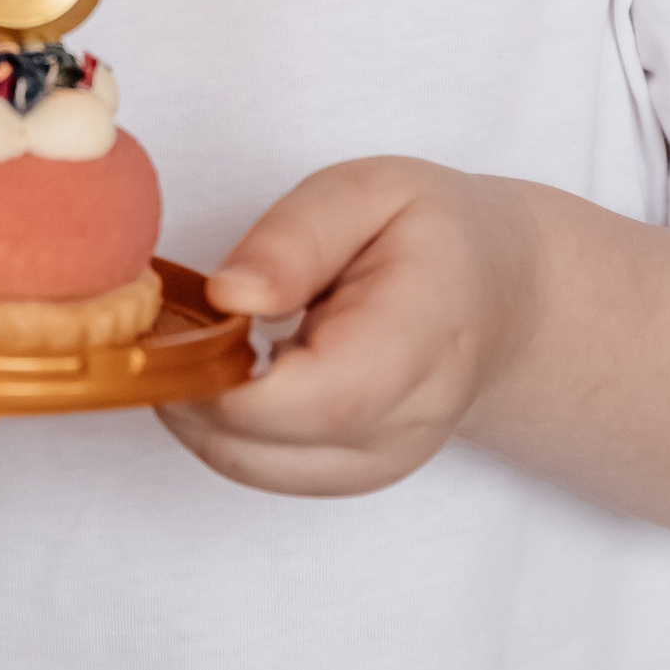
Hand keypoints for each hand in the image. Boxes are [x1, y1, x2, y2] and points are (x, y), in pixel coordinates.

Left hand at [161, 157, 537, 496]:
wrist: (500, 299)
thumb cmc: (435, 236)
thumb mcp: (371, 191)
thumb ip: (297, 237)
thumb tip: (229, 295)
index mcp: (419, 344)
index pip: (310, 399)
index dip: (220, 371)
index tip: (180, 317)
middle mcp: (402, 427)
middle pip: (259, 445)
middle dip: (189, 381)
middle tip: (170, 315)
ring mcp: (376, 466)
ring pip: (245, 465)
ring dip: (196, 405)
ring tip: (200, 333)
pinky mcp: (348, 478)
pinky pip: (257, 467)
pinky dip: (220, 421)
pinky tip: (227, 365)